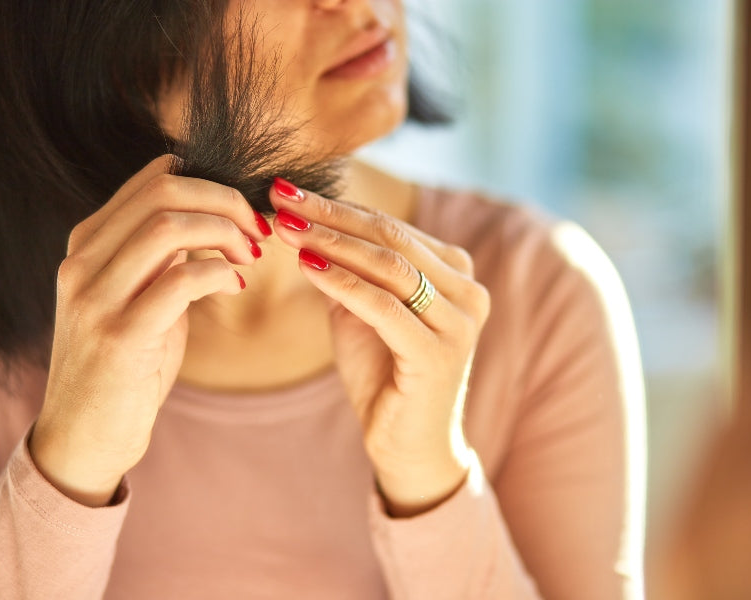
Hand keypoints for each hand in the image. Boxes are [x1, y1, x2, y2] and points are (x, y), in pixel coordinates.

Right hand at [29, 155, 270, 505]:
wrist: (85, 435)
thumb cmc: (124, 364)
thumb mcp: (138, 297)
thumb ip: (161, 255)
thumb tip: (209, 214)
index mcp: (86, 244)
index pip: (153, 180)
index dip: (211, 184)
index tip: (244, 212)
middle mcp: (82, 263)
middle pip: (163, 194)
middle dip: (225, 202)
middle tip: (258, 230)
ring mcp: (95, 298)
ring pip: (169, 228)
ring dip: (225, 234)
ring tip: (250, 256)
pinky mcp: (119, 336)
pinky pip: (181, 280)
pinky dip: (220, 274)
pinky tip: (236, 286)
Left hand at [269, 178, 490, 516]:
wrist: (407, 446)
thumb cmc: (385, 377)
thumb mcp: (361, 313)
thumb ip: (347, 271)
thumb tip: (306, 224)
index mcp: (455, 275)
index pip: (391, 227)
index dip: (338, 206)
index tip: (288, 190)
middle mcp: (468, 292)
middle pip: (391, 238)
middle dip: (331, 215)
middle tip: (282, 196)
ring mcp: (459, 322)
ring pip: (389, 266)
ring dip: (331, 241)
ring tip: (286, 227)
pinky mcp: (440, 353)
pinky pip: (384, 306)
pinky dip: (342, 282)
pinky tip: (306, 266)